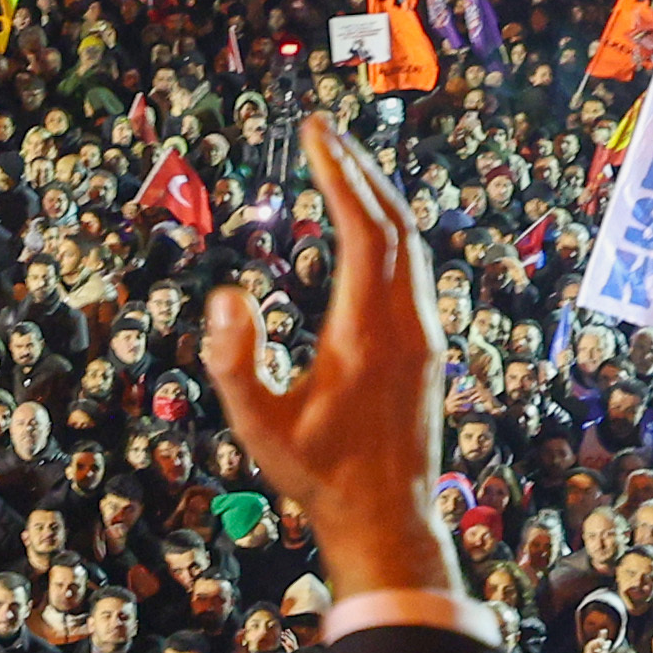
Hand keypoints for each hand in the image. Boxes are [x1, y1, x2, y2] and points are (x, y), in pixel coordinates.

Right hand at [202, 117, 447, 605]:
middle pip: (394, 223)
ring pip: (410, 245)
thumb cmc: (318, 478)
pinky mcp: (427, 350)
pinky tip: (363, 233)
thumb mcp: (259, 426)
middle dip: (359, 169)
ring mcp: (424, 336)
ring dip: (377, 199)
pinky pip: (412, 269)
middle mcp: (406, 324)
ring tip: (340, 168)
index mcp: (368, 332)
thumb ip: (235, 362)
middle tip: (323, 131)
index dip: (338, 174)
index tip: (314, 132)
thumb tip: (225, 295)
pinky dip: (387, 233)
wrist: (387, 522)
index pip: (361, 228)